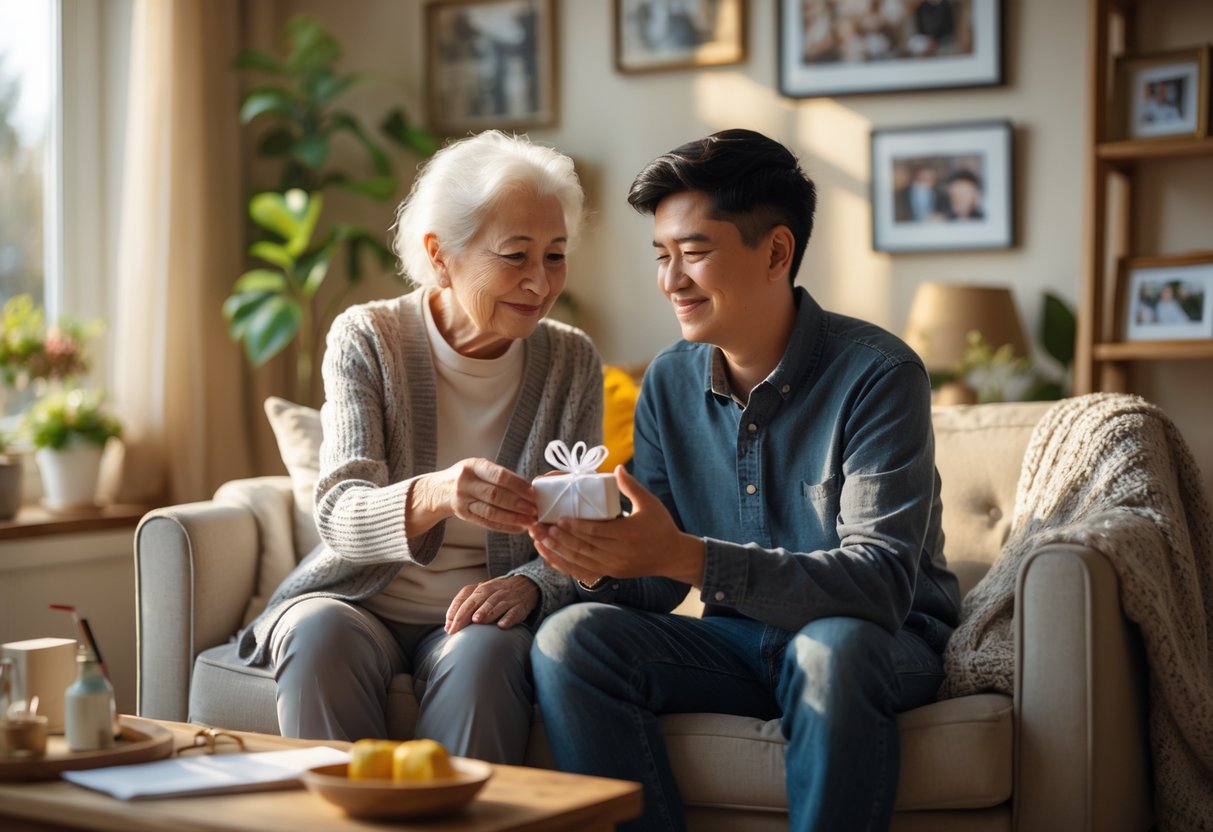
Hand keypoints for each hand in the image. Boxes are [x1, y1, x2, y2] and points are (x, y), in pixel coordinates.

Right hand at [416, 458, 537, 533]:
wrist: (440, 489)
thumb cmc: (468, 476)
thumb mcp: (478, 467)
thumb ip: (499, 475)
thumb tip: (529, 488)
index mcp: (473, 466)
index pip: (499, 476)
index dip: (518, 485)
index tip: (533, 493)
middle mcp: (465, 483)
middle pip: (495, 495)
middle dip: (518, 503)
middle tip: (535, 509)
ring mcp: (462, 500)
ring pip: (491, 511)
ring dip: (513, 517)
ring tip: (530, 521)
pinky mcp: (463, 515)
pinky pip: (486, 522)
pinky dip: (504, 526)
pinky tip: (518, 527)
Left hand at [445, 575, 539, 633]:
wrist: (526, 586)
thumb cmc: (497, 595)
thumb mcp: (482, 595)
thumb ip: (464, 607)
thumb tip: (448, 626)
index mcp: (482, 588)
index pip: (465, 595)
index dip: (456, 609)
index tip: (449, 626)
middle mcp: (494, 590)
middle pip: (478, 599)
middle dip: (465, 613)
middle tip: (456, 628)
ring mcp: (508, 598)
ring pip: (496, 604)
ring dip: (486, 612)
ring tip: (477, 621)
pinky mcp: (520, 607)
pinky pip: (514, 612)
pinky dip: (508, 618)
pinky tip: (501, 626)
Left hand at [529, 466, 705, 585]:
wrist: (672, 556)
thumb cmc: (661, 526)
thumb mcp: (649, 503)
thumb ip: (631, 486)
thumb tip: (617, 467)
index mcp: (627, 535)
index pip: (596, 532)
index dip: (576, 527)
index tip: (559, 519)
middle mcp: (619, 554)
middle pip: (584, 547)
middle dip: (560, 539)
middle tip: (542, 527)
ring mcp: (614, 567)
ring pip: (580, 561)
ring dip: (558, 551)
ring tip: (541, 540)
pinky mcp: (611, 574)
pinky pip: (583, 572)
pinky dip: (566, 565)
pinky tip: (552, 557)